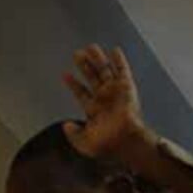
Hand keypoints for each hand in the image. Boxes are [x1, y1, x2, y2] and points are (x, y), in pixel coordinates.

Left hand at [62, 45, 148, 161]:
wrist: (125, 140)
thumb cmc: (108, 144)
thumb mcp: (83, 143)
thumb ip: (73, 134)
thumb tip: (66, 125)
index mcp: (95, 110)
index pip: (82, 93)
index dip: (73, 84)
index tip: (65, 74)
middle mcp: (105, 99)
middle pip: (93, 77)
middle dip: (84, 66)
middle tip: (77, 54)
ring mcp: (116, 92)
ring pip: (105, 71)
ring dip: (98, 59)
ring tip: (90, 47)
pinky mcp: (127, 88)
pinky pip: (123, 71)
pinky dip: (120, 61)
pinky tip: (114, 51)